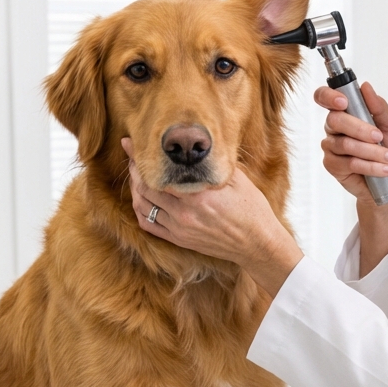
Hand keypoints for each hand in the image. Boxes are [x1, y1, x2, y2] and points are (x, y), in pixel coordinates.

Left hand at [122, 139, 303, 297]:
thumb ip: (211, 165)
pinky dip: (140, 210)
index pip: (158, 173)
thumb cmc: (251, 209)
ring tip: (136, 176)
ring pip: (143, 207)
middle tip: (133, 157)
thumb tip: (195, 147)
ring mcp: (179, 228)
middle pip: (144, 189)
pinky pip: (149, 225)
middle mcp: (184, 213)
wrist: (257, 243)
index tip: (130, 143)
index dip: (139, 157)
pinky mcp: (179, 239)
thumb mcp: (236, 179)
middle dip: (134, 170)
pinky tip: (142, 200)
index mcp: (197, 195)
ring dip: (135, 189)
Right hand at [314, 80, 387, 208]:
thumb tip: (366, 87)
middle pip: (335, 120)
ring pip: (345, 144)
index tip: (343, 102)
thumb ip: (380, 107)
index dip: (328, 97)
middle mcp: (335, 128)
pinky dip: (370, 166)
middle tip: (379, 136)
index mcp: (347, 112)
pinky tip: (384, 169)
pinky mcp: (332, 166)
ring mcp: (331, 147)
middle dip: (360, 128)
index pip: (325, 97)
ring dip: (371, 151)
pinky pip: (348, 163)